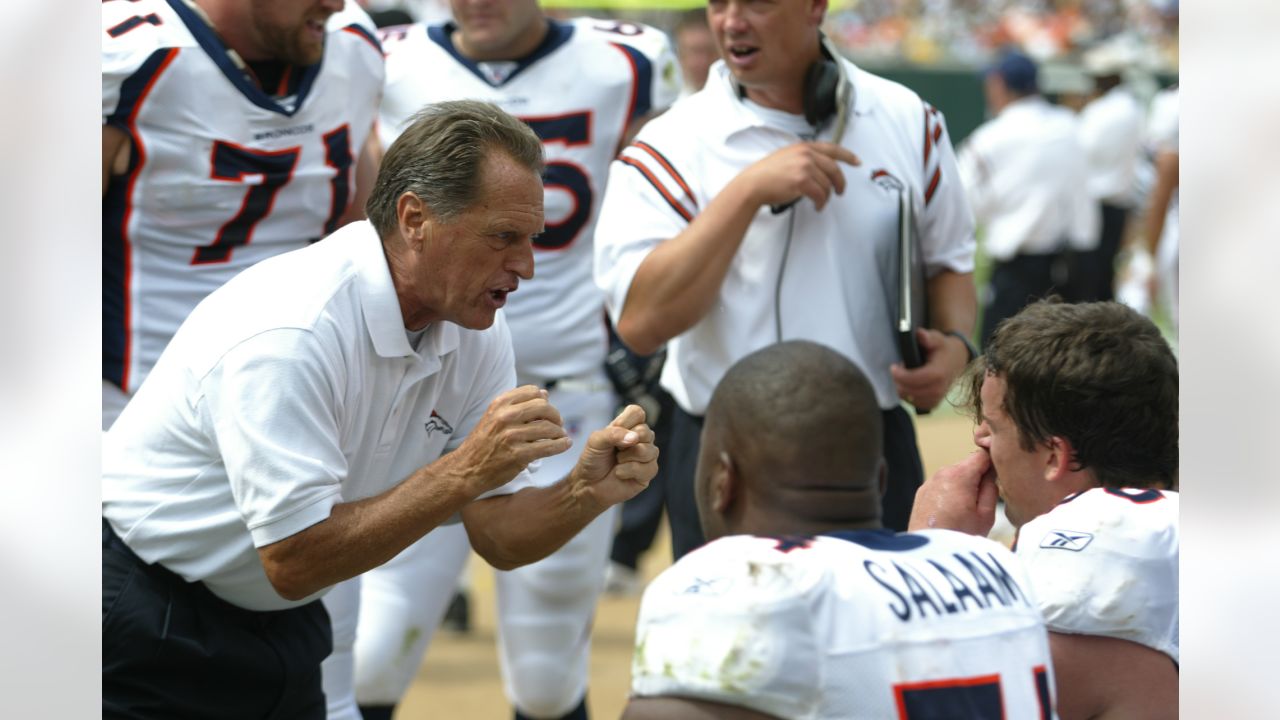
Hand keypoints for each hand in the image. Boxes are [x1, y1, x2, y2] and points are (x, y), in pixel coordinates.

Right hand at [444, 385, 571, 495]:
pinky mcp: (519, 455)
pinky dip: (561, 445)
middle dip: (555, 415)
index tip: (547, 411)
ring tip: (561, 436)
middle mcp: (505, 417)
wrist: (467, 469)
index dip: (545, 400)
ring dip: (560, 432)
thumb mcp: (494, 417)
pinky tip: (565, 444)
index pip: (533, 392)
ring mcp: (512, 436)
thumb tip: (544, 394)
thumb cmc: (483, 443)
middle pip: (544, 407)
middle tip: (559, 423)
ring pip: (548, 428)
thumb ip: (517, 405)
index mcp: (500, 404)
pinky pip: (548, 447)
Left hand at [567, 404, 658, 511]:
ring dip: (626, 458)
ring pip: (648, 450)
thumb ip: (613, 433)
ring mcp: (647, 456)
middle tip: (614, 450)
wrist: (587, 484)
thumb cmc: (593, 460)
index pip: (638, 413)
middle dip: (624, 443)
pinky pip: (647, 467)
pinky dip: (628, 470)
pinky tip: (619, 473)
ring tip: (617, 462)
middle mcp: (641, 439)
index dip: (625, 421)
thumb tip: (634, 438)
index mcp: (629, 427)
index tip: (613, 431)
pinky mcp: (648, 472)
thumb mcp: (596, 441)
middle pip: (645, 431)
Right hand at [737, 141, 860, 210]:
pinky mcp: (803, 181)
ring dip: (826, 196)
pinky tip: (818, 206)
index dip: (847, 155)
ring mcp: (805, 166)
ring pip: (827, 184)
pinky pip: (820, 194)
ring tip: (821, 202)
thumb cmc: (766, 175)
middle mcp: (806, 154)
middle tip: (840, 191)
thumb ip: (803, 158)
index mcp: (803, 147)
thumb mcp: (786, 157)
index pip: (832, 148)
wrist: (753, 184)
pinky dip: (821, 203)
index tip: (856, 161)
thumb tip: (819, 170)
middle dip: (840, 183)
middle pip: (834, 169)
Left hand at [890, 328, 969, 411]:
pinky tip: (907, 384)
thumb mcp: (937, 339)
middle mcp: (939, 389)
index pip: (916, 379)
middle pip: (911, 391)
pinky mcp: (933, 404)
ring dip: (902, 388)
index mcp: (939, 373)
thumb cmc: (943, 349)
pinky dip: (907, 394)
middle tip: (897, 370)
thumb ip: (928, 337)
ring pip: (910, 398)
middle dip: (899, 381)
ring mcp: (937, 398)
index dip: (902, 375)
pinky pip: (914, 403)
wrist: (955, 360)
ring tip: (903, 375)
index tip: (893, 367)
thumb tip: (920, 334)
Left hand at [908, 450, 998, 535]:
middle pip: (967, 465)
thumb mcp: (986, 515)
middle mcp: (942, 473)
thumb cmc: (959, 536)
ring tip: (965, 511)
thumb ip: (991, 489)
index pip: (982, 455)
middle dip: (977, 478)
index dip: (993, 464)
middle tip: (981, 502)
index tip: (998, 477)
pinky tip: (950, 513)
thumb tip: (991, 474)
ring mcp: (929, 482)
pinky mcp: (922, 493)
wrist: (929, 553)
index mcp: (960, 475)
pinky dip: (949, 493)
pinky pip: (941, 486)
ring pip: (954, 475)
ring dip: (962, 486)